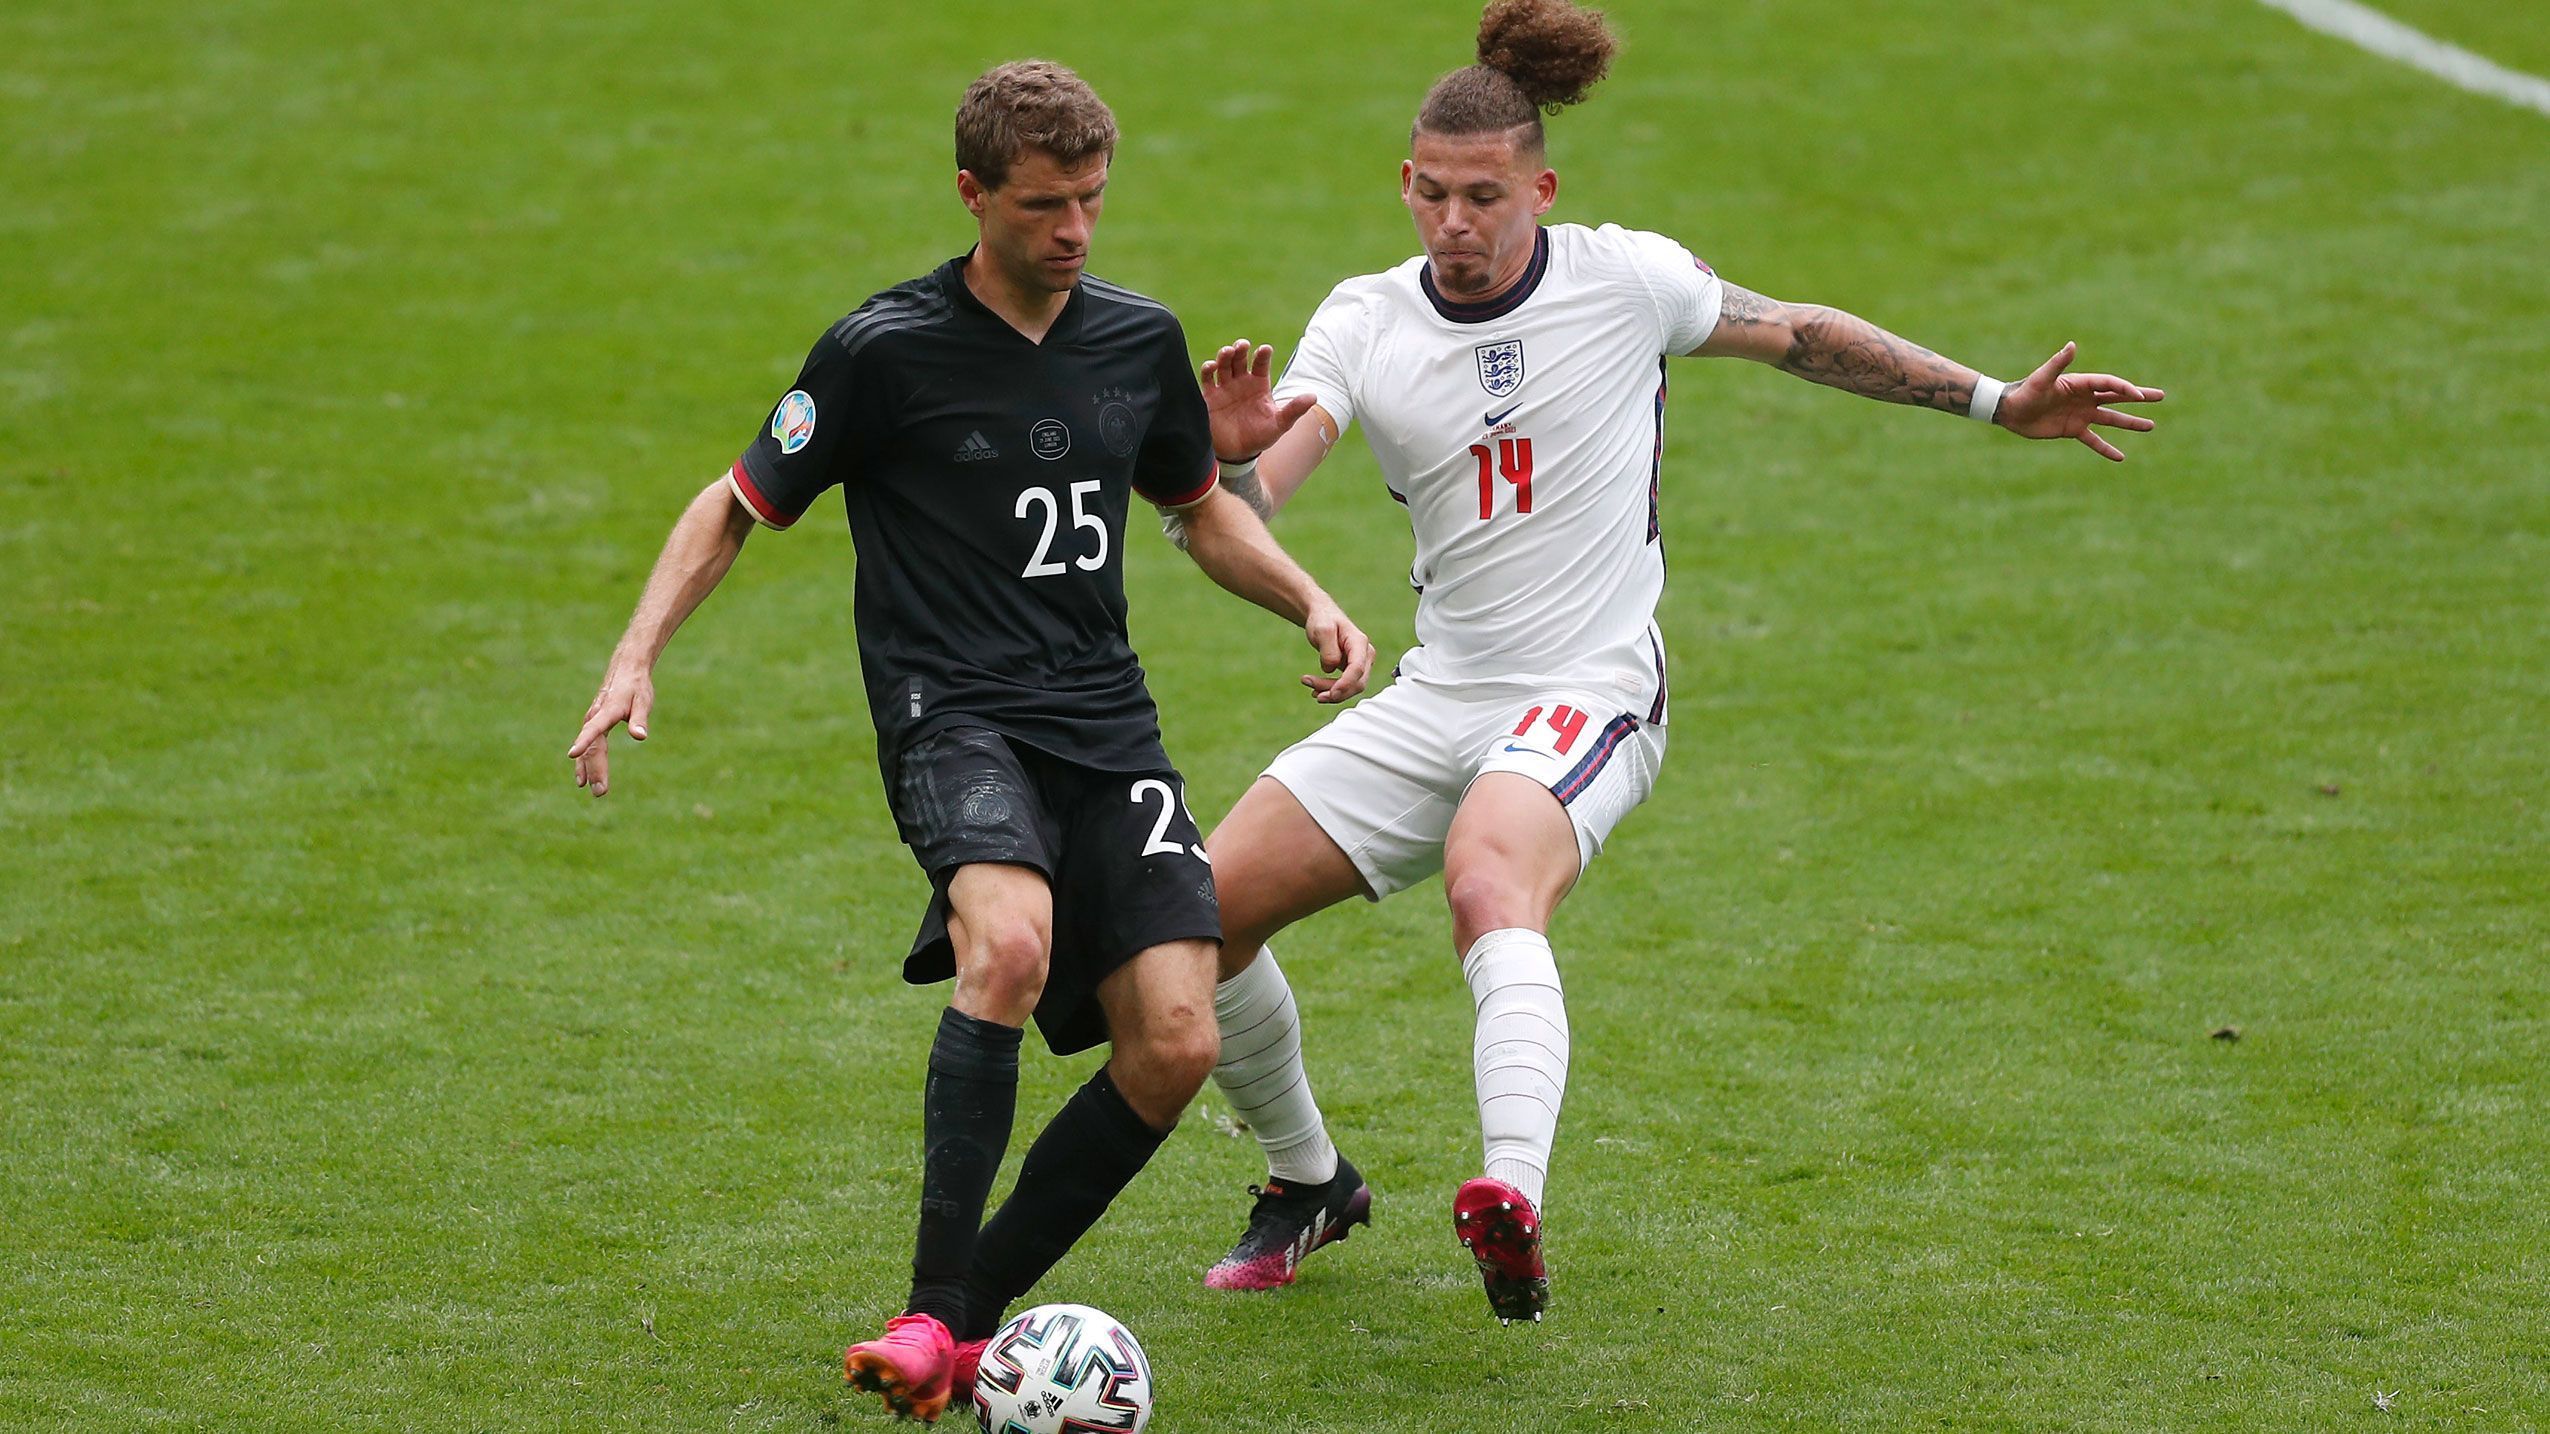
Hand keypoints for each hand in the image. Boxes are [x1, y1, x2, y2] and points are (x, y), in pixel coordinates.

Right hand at [568, 668, 653, 796]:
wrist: (626, 669)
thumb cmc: (637, 687)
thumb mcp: (643, 701)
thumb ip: (640, 720)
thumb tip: (640, 736)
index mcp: (607, 711)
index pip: (594, 729)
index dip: (583, 742)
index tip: (572, 754)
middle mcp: (594, 717)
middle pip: (593, 746)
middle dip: (595, 769)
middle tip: (600, 791)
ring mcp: (592, 721)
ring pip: (588, 748)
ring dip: (588, 769)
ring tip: (589, 789)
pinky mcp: (593, 725)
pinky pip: (588, 746)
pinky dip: (584, 762)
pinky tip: (583, 779)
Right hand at [1200, 339, 1316, 461]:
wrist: (1237, 454)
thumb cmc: (1260, 437)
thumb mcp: (1280, 424)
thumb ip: (1294, 410)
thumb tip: (1313, 397)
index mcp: (1259, 384)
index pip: (1261, 363)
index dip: (1262, 354)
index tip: (1265, 349)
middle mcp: (1241, 382)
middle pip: (1240, 358)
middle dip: (1240, 349)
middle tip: (1242, 345)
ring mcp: (1225, 388)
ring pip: (1224, 364)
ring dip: (1224, 356)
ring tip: (1228, 351)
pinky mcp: (1210, 396)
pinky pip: (1207, 379)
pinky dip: (1208, 370)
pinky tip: (1212, 366)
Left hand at [1299, 600, 1373, 704]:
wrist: (1323, 617)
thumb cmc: (1323, 620)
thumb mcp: (1322, 630)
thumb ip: (1328, 650)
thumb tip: (1331, 669)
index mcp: (1360, 643)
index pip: (1358, 669)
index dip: (1345, 684)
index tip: (1330, 693)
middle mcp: (1365, 655)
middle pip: (1357, 683)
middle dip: (1336, 692)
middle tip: (1314, 694)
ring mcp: (1361, 664)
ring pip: (1351, 688)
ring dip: (1331, 693)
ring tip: (1310, 688)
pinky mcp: (1353, 670)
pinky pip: (1345, 686)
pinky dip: (1331, 692)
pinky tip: (1316, 691)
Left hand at [1996, 342, 2165, 461]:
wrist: (2010, 411)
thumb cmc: (2025, 391)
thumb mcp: (2042, 378)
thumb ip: (2058, 362)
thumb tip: (2071, 345)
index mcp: (2080, 383)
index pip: (2109, 384)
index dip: (2124, 388)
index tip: (2138, 396)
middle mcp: (2085, 398)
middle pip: (2117, 396)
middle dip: (2139, 397)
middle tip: (2160, 396)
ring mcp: (2081, 414)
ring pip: (2111, 418)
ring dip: (2130, 423)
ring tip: (2151, 426)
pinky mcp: (2073, 430)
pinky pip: (2094, 440)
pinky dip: (2106, 448)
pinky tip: (2121, 457)